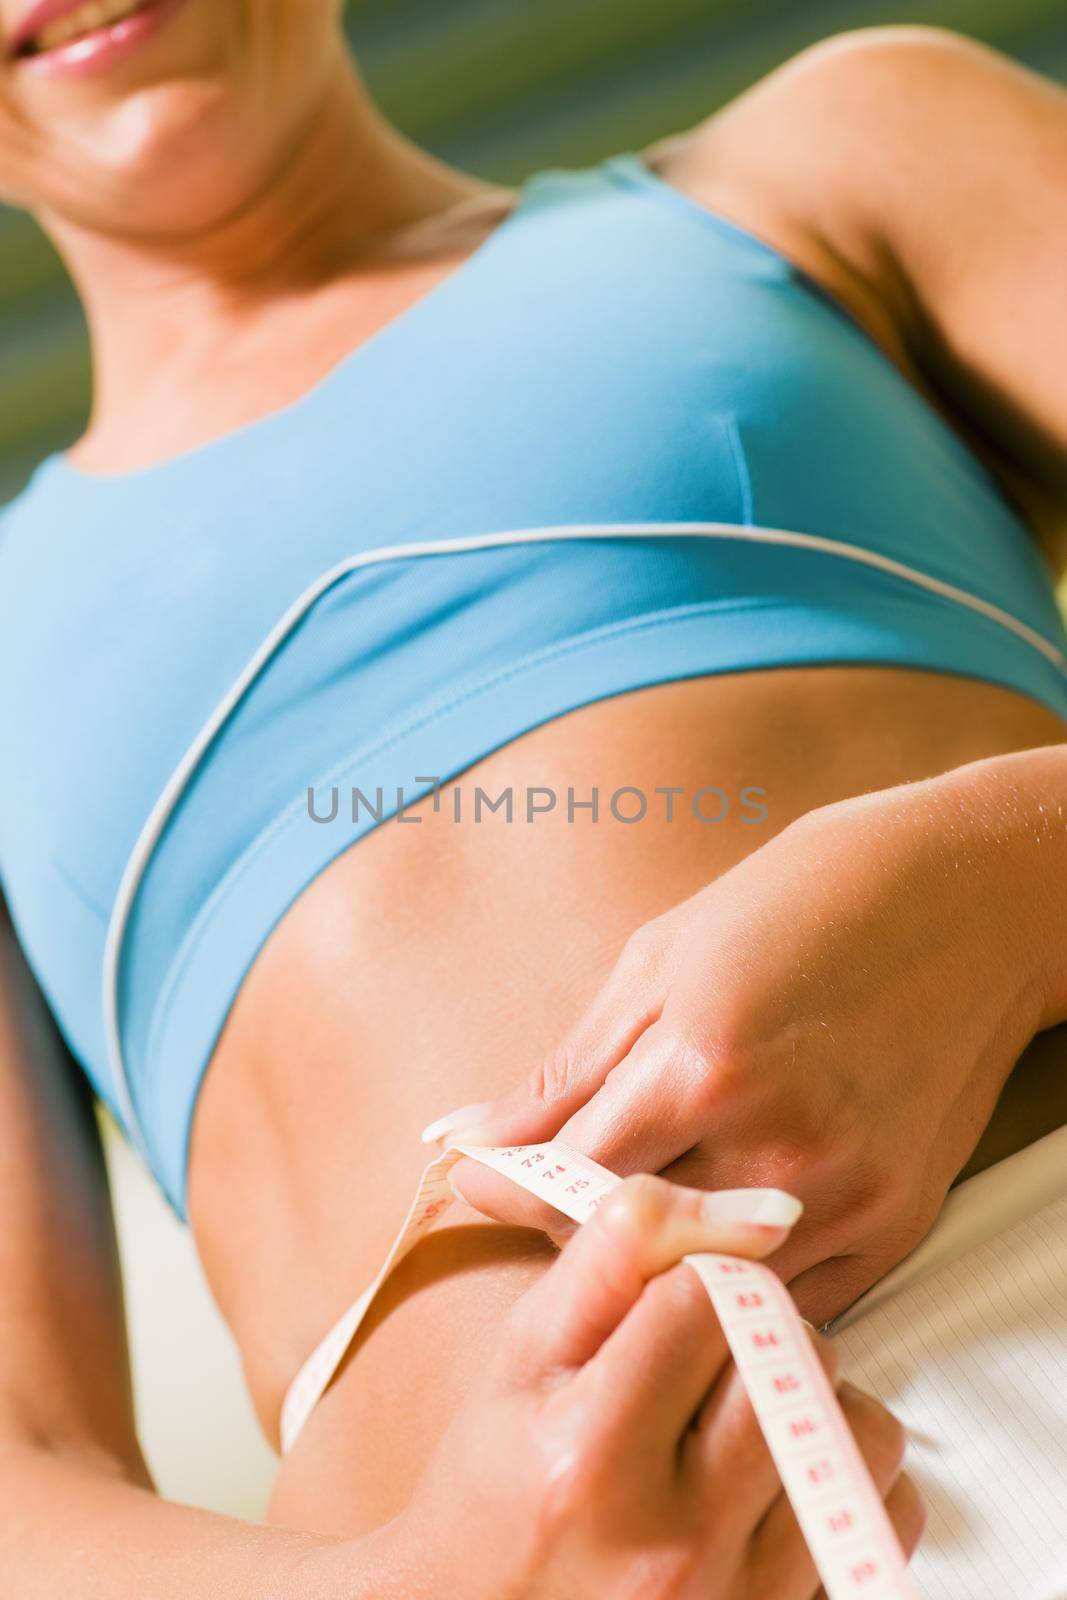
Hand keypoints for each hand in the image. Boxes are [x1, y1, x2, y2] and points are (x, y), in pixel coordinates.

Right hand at [387, 1174, 922, 1599]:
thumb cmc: (496, 1482)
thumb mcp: (525, 1353)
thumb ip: (620, 1252)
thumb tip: (757, 1207)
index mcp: (588, 1457)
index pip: (708, 1295)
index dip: (691, 1280)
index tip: (662, 1307)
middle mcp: (672, 1542)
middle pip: (792, 1356)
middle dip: (758, 1332)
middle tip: (700, 1363)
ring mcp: (741, 1599)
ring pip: (860, 1429)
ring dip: (814, 1399)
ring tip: (743, 1416)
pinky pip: (890, 1513)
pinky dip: (847, 1477)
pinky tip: (776, 1479)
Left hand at [431, 768, 1050, 1322]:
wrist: (973, 899)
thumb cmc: (804, 902)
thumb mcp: (663, 958)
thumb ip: (564, 1071)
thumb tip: (460, 1136)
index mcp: (702, 1062)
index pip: (561, 1180)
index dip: (504, 1185)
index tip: (479, 1175)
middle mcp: (775, 1144)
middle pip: (623, 1246)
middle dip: (567, 1224)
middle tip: (555, 1185)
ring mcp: (843, 1193)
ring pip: (700, 1287)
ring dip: (652, 1259)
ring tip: (641, 1194)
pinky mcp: (895, 1222)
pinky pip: (782, 1297)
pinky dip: (731, 1272)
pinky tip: (717, 1213)